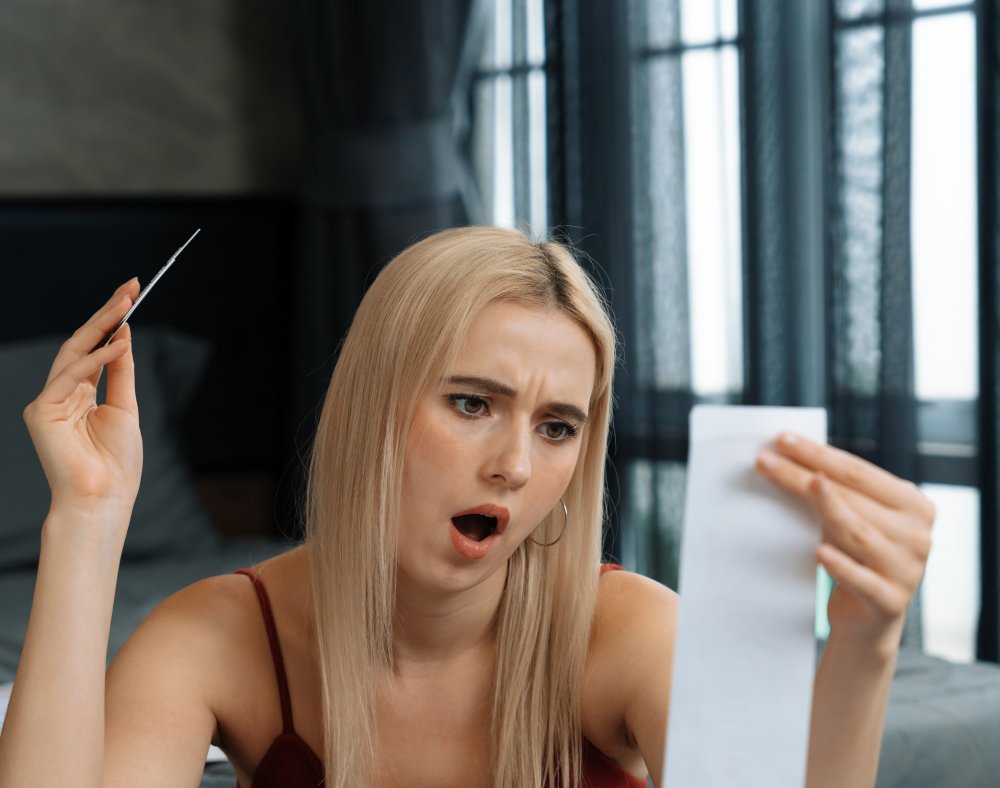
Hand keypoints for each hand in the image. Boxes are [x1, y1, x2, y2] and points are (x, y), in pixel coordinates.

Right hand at [22, 279, 143, 517]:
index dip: (111, 320)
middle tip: (131, 286)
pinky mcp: (41, 411)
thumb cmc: (117, 462)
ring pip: (73, 351)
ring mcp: (48, 401)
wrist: (104, 498)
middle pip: (82, 342)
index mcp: (80, 394)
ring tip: (127, 305)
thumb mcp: (125, 408)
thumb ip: (120, 372)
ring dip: (102, 325)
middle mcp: (61, 393)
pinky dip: (96, 358)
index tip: (132, 293)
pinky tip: (119, 343)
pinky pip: (70, 375)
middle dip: (107, 312)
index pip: (94, 347)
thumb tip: (123, 333)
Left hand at [756, 433, 934, 648]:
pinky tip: (819, 553)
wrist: (868, 619)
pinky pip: (861, 580)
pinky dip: (841, 565)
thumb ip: (835, 492)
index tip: (782, 439)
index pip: (858, 472)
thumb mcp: (852, 519)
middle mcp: (918, 536)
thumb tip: (784, 456)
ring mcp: (908, 570)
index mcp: (914, 506)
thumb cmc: (855, 556)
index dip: (819, 454)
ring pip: (857, 533)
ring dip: (825, 507)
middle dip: (804, 475)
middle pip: (852, 497)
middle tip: (765, 460)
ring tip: (802, 485)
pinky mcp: (889, 603)